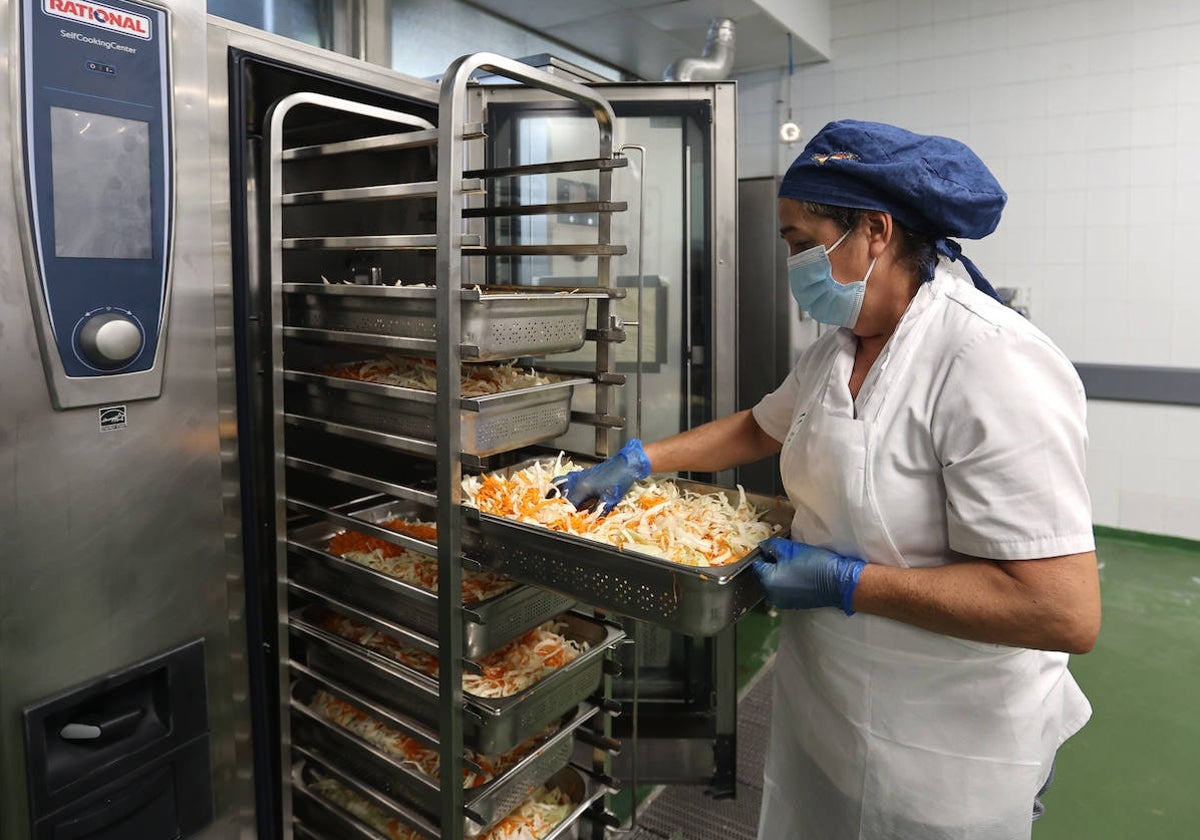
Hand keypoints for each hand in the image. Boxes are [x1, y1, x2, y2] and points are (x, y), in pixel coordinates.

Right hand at [551, 439, 651, 512]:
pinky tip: (569, 495)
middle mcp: (576, 481)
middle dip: (559, 505)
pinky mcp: (582, 474)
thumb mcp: (610, 500)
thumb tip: (589, 521)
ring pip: (560, 485)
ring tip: (556, 503)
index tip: (567, 522)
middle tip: (558, 514)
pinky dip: (564, 489)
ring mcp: (578, 476)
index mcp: (581, 488)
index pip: (568, 505)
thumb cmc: (620, 480)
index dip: (567, 515)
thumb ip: (597, 511)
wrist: (627, 463)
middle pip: (560, 495)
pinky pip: (566, 481)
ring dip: (557, 495)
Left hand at [751, 537, 865, 614]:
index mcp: (768, 581)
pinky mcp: (792, 605)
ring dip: (778, 574)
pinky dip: (786, 582)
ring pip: (772, 583)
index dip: (763, 554)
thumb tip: (763, 547)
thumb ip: (772, 546)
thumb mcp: (791, 549)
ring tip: (793, 564)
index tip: (773, 548)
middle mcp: (771, 595)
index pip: (756, 565)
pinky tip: (798, 574)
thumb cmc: (815, 564)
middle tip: (784, 555)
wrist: (838, 583)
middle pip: (763, 575)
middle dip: (770, 564)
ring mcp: (782, 602)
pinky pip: (782, 590)